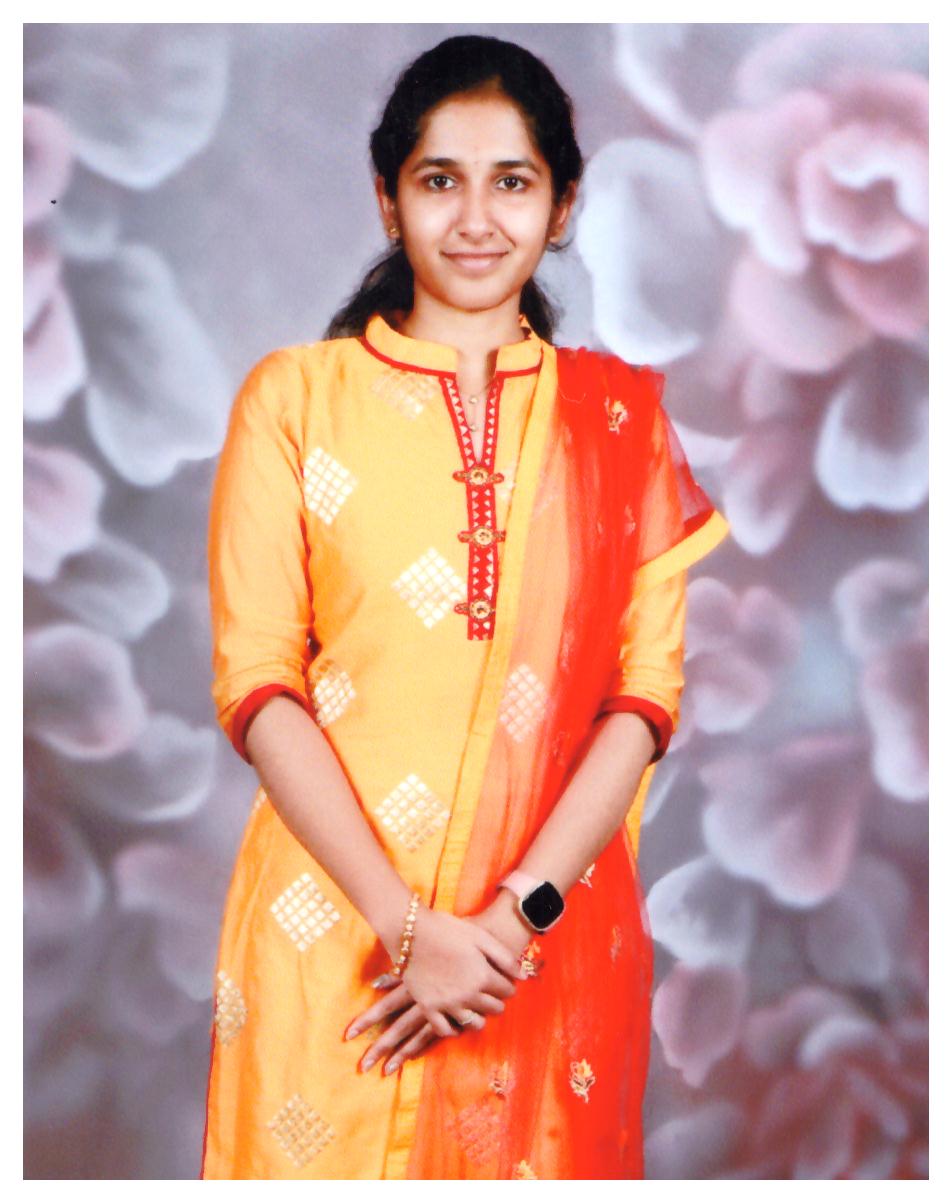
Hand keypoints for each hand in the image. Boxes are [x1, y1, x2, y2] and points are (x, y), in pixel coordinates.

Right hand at [343, 901, 527, 1074]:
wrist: (410, 931)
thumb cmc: (447, 929)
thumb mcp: (480, 936)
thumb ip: (504, 957)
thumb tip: (524, 976)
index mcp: (483, 976)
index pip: (508, 991)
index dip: (508, 985)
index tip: (502, 980)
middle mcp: (468, 995)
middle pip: (494, 1008)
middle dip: (496, 1000)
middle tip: (490, 991)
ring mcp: (447, 1004)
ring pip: (474, 1023)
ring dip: (480, 1016)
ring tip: (476, 1006)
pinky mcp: (428, 1008)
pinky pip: (445, 1030)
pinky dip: (454, 1029)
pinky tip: (457, 1020)